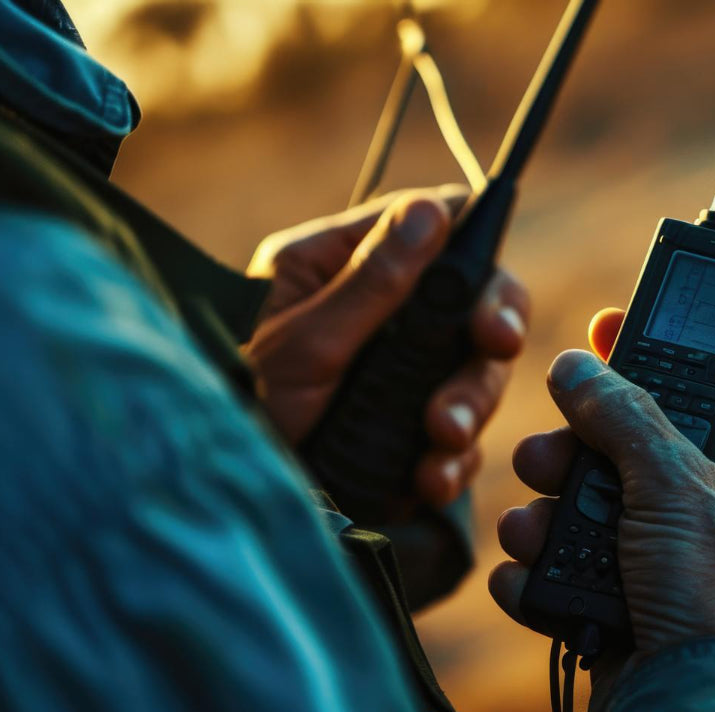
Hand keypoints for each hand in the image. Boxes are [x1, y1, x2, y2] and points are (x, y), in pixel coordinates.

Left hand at [243, 186, 529, 506]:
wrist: (219, 496)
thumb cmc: (240, 404)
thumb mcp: (304, 340)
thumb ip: (371, 281)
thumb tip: (428, 212)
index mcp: (338, 265)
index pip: (430, 228)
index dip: (476, 249)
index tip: (488, 292)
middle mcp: (375, 312)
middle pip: (470, 304)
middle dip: (487, 336)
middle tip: (495, 349)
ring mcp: (394, 373)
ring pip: (473, 374)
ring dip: (472, 406)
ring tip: (445, 437)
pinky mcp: (404, 431)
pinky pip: (456, 439)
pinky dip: (453, 461)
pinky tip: (432, 478)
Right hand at [489, 309, 714, 679]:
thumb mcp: (675, 485)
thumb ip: (624, 415)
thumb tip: (578, 369)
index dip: (705, 337)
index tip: (642, 321)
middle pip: (661, 435)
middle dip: (593, 439)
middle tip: (556, 432)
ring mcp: (695, 559)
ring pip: (613, 503)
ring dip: (557, 510)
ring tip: (533, 523)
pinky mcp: (650, 606)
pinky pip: (589, 569)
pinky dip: (554, 574)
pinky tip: (531, 579)